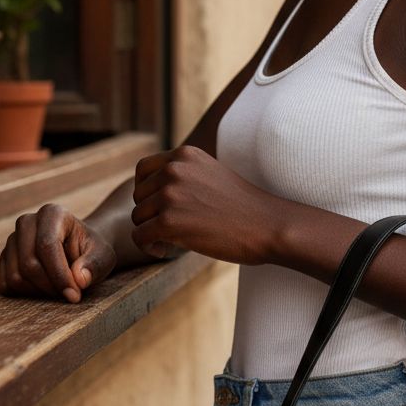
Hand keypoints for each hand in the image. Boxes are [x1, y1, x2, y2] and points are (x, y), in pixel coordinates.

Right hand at [0, 205, 116, 300]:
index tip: (74, 295)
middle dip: (51, 286)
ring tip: (60, 288)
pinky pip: (5, 285)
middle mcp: (27, 222)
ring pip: (16, 277)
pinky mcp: (4, 258)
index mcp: (52, 213)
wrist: (79, 251)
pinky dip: (25, 294)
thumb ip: (95, 264)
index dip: (60, 275)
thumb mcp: (104, 256)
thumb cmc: (92, 252)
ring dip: (39, 292)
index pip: (47, 246)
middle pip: (29, 264)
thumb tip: (80, 279)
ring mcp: (12, 240)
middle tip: (71, 294)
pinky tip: (44, 288)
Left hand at [131, 145, 278, 264]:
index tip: (162, 208)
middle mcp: (174, 169)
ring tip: (171, 240)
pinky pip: (139, 237)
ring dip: (150, 232)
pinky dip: (149, 248)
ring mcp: (170, 195)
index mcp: (185, 154)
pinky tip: (166, 251)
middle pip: (139, 196)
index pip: (143, 169)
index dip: (147, 191)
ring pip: (137, 217)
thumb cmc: (243, 206)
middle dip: (151, 214)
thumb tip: (151, 189)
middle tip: (172, 229)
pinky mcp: (169, 221)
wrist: (267, 225)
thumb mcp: (211, 174)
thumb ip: (183, 174)